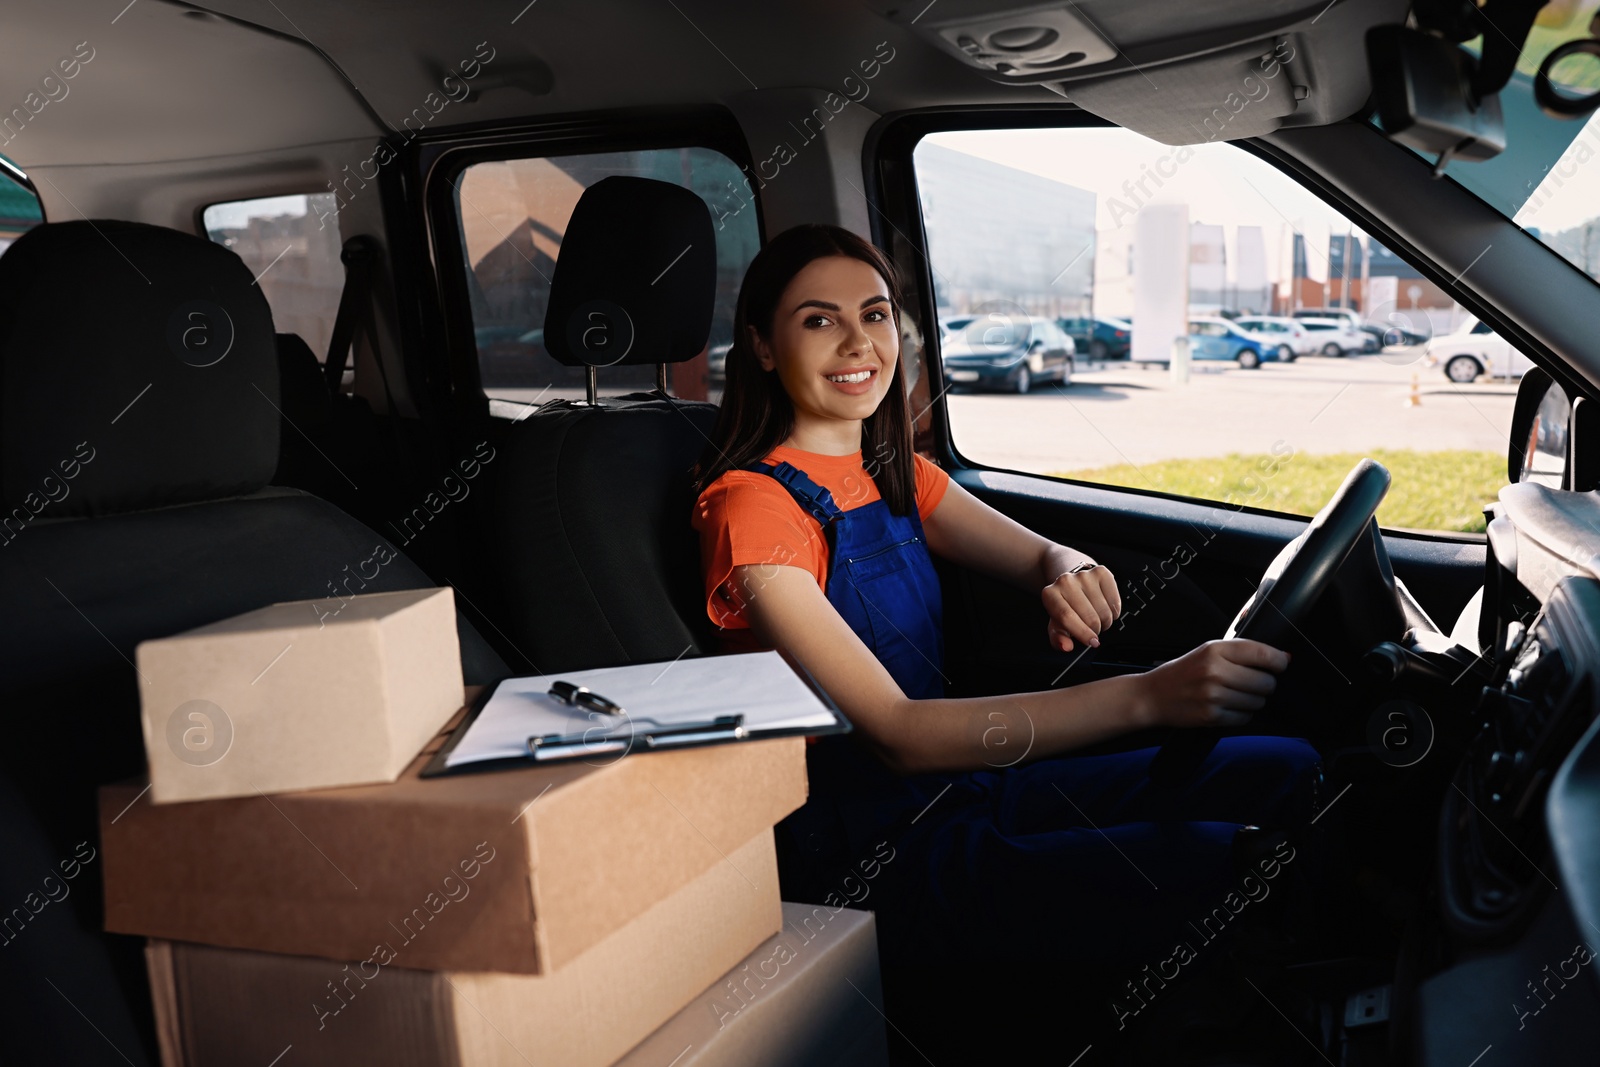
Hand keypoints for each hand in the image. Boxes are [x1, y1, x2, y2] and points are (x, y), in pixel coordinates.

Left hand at [1043, 563, 1120, 650]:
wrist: (1070, 577)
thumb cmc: (1064, 605)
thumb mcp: (1057, 623)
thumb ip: (1058, 638)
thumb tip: (1065, 647)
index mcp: (1050, 595)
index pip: (1067, 617)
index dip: (1082, 633)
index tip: (1092, 643)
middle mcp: (1065, 581)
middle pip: (1090, 617)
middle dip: (1095, 630)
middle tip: (1092, 629)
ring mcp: (1084, 575)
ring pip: (1104, 611)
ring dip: (1105, 622)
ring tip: (1097, 617)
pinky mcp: (1101, 572)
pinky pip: (1115, 602)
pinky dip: (1114, 611)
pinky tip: (1105, 607)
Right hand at [1136, 639, 1289, 728]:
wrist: (1152, 696)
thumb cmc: (1182, 672)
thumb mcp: (1207, 651)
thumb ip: (1242, 651)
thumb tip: (1284, 658)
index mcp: (1214, 650)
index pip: (1263, 654)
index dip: (1279, 661)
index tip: (1280, 665)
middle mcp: (1214, 672)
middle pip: (1266, 682)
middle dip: (1264, 684)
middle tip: (1250, 682)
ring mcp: (1213, 696)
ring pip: (1258, 702)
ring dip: (1253, 700)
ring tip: (1234, 695)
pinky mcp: (1211, 716)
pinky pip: (1245, 718)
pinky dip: (1241, 714)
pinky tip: (1226, 707)